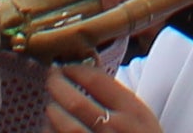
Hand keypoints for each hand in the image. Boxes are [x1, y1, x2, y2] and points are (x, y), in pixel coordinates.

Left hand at [45, 61, 167, 132]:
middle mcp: (116, 128)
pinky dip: (51, 131)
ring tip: (52, 107)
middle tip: (51, 78)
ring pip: (64, 125)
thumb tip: (83, 76)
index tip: (65, 66)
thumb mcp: (142, 118)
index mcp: (133, 112)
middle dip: (57, 85)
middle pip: (75, 101)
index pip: (96, 81)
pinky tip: (52, 127)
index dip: (74, 69)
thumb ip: (118, 100)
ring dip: (52, 112)